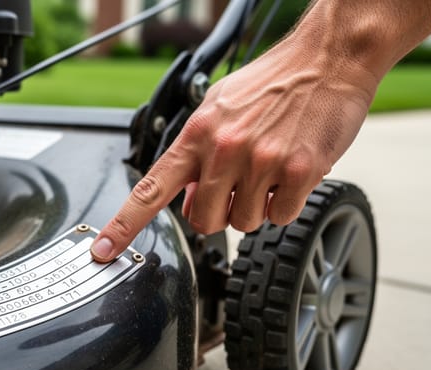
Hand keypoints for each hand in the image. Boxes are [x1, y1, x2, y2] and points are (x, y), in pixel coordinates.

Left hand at [90, 38, 377, 262]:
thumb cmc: (273, 83)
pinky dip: (285, 205)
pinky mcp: (298, 172)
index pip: (150, 189)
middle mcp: (225, 149)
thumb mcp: (219, 108)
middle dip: (216, 213)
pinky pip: (280, 217)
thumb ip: (198, 152)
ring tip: (268, 172)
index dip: (123, 224)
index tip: (103, 250)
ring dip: (254, 208)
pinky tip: (290, 175)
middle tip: (235, 189)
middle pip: (203, 219)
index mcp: (198, 134)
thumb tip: (188, 194)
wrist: (327, 60)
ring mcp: (262, 162)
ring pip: (243, 222)